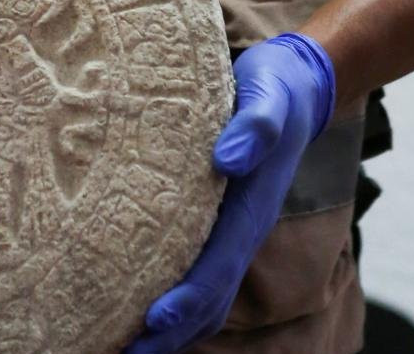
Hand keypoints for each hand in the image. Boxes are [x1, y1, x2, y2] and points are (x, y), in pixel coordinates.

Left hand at [125, 32, 335, 352]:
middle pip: (207, 298)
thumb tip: (228, 158)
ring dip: (167, 327)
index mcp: (248, 211)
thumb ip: (255, 126)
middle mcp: (237, 230)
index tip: (151, 321)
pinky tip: (131, 304)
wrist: (293, 86)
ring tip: (121, 345)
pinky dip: (169, 298)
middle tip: (122, 352)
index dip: (185, 300)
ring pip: (202, 294)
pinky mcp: (211, 219)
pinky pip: (193, 270)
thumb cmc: (274, 91)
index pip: (215, 268)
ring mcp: (227, 230)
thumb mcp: (268, 97)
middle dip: (169, 332)